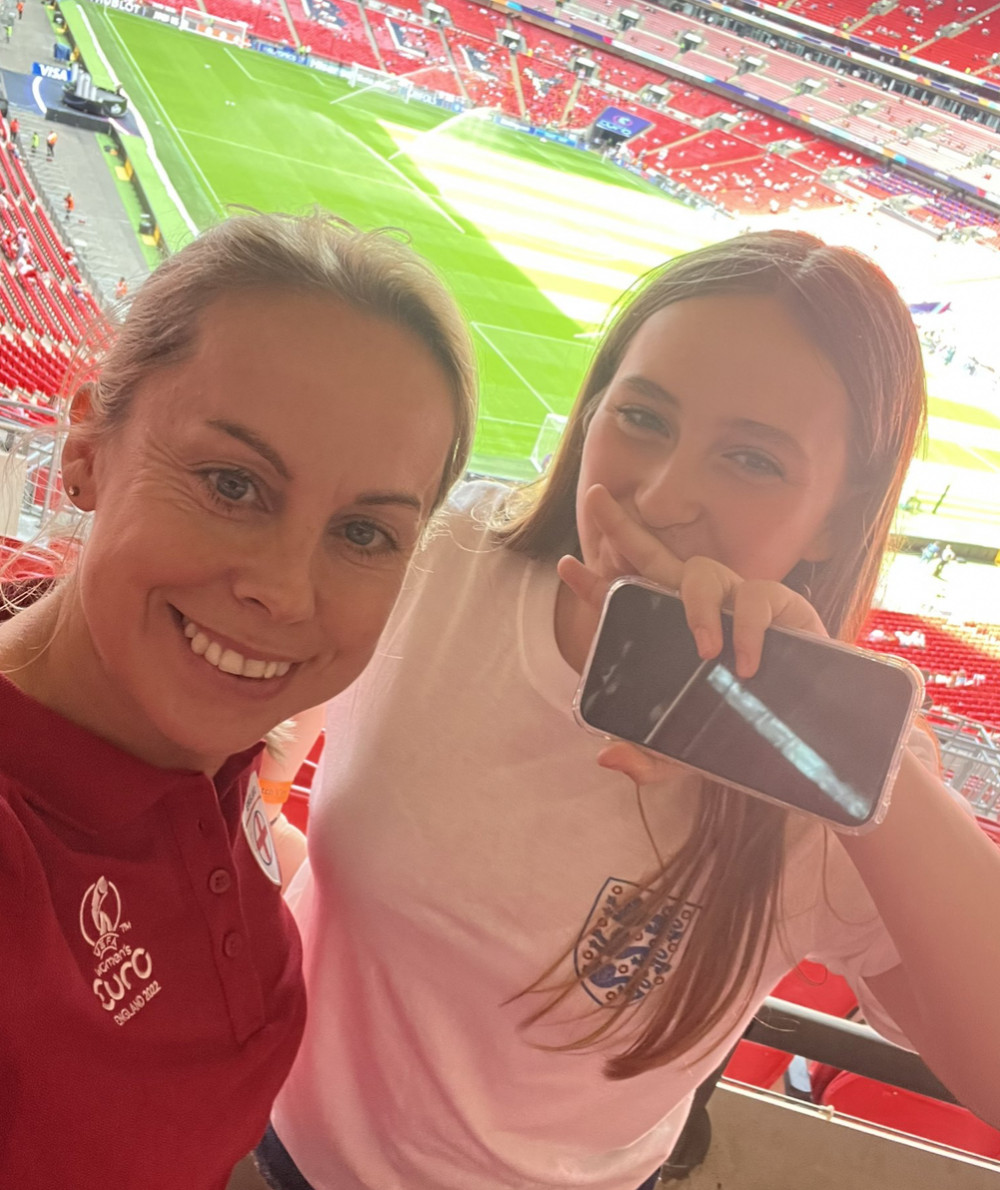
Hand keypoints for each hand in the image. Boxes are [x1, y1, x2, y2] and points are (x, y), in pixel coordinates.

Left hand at [560, 485, 827, 784]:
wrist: (808, 736)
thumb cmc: (743, 728)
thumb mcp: (687, 753)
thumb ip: (648, 758)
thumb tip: (607, 756)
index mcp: (669, 630)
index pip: (624, 601)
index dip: (593, 584)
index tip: (564, 566)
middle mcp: (699, 604)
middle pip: (655, 555)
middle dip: (622, 526)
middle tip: (595, 498)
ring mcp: (736, 599)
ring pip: (702, 572)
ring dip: (696, 607)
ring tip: (706, 650)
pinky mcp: (779, 604)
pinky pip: (755, 600)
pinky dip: (747, 630)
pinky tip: (746, 663)